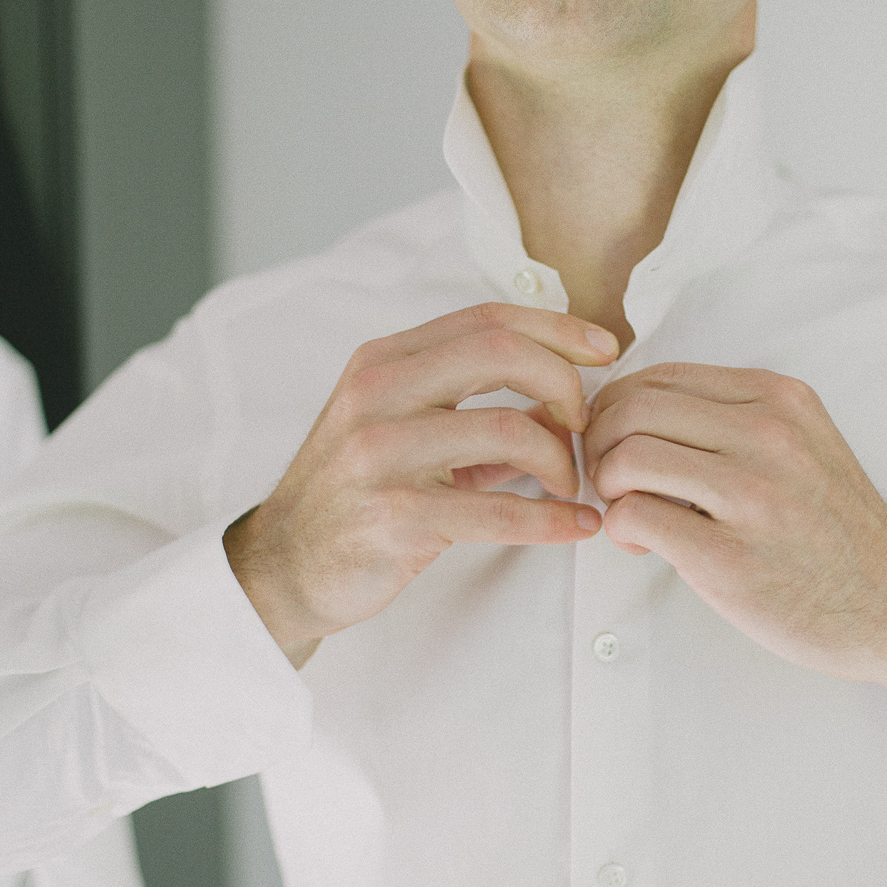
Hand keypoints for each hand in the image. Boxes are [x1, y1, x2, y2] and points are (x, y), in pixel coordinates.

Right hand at [224, 303, 617, 667]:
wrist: (282, 566)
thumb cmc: (356, 495)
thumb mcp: (399, 429)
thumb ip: (469, 408)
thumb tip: (562, 400)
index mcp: (383, 363)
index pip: (486, 319)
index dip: (556, 328)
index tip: (605, 349)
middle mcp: (377, 395)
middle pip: (501, 353)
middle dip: (564, 384)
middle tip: (585, 426)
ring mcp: (380, 455)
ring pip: (507, 430)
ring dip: (559, 459)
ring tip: (569, 484)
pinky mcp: (392, 517)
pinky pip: (496, 512)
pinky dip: (550, 519)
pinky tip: (576, 525)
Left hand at [584, 363, 886, 707]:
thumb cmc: (834, 530)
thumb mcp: (802, 442)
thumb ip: (733, 418)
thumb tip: (635, 411)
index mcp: (778, 399)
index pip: (659, 376)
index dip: (617, 408)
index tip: (619, 442)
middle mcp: (767, 436)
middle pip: (632, 408)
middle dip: (599, 442)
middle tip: (610, 478)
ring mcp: (751, 496)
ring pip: (627, 455)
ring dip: (607, 484)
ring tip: (629, 510)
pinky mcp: (729, 557)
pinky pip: (635, 517)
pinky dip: (620, 528)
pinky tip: (642, 544)